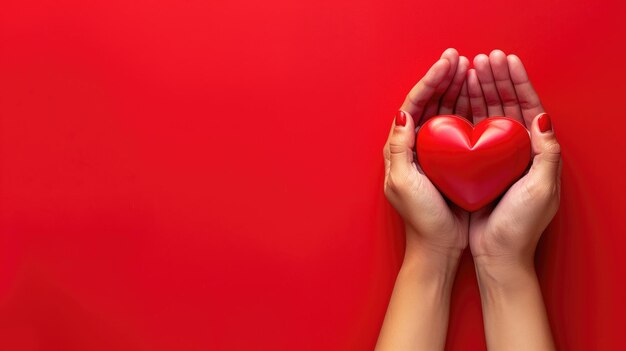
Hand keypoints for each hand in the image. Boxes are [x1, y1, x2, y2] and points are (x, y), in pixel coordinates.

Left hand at [383, 48, 470, 263]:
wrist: (438, 246)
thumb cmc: (420, 217)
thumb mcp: (403, 182)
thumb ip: (399, 148)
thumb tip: (402, 114)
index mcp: (398, 147)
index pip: (412, 105)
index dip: (429, 81)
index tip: (447, 63)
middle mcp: (414, 145)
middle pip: (428, 103)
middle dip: (442, 78)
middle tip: (459, 58)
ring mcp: (433, 152)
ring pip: (444, 111)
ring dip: (455, 89)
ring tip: (470, 68)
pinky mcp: (451, 160)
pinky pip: (458, 127)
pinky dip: (467, 109)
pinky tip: (479, 96)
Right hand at [467, 50, 561, 273]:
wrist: (496, 254)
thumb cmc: (521, 225)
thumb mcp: (541, 188)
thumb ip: (546, 152)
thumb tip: (542, 117)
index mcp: (535, 152)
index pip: (527, 107)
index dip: (517, 81)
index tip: (504, 61)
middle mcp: (514, 150)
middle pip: (504, 105)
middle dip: (494, 79)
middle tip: (480, 58)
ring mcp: (492, 157)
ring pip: (485, 115)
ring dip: (476, 90)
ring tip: (465, 69)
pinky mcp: (471, 166)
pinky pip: (466, 132)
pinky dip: (461, 113)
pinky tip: (453, 98)